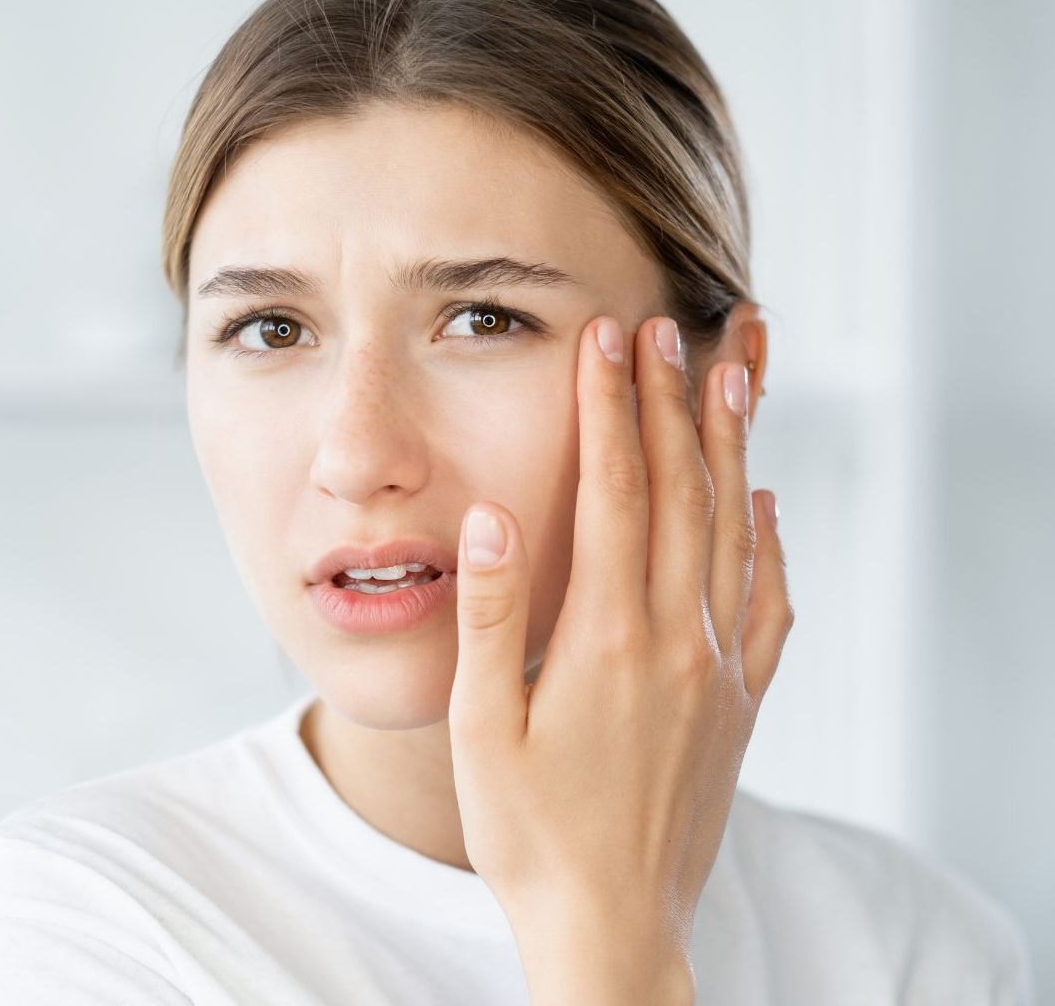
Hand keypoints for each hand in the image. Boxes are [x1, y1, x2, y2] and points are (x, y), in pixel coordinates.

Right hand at [447, 313, 793, 963]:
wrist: (613, 926)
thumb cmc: (532, 832)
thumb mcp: (486, 729)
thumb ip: (496, 615)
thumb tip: (495, 515)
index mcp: (609, 637)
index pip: (614, 491)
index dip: (611, 408)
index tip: (609, 340)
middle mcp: (675, 639)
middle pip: (679, 493)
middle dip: (671, 402)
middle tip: (669, 330)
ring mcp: (719, 669)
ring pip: (733, 532)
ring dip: (729, 449)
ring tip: (733, 378)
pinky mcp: (740, 702)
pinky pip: (767, 603)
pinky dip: (769, 542)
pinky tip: (766, 503)